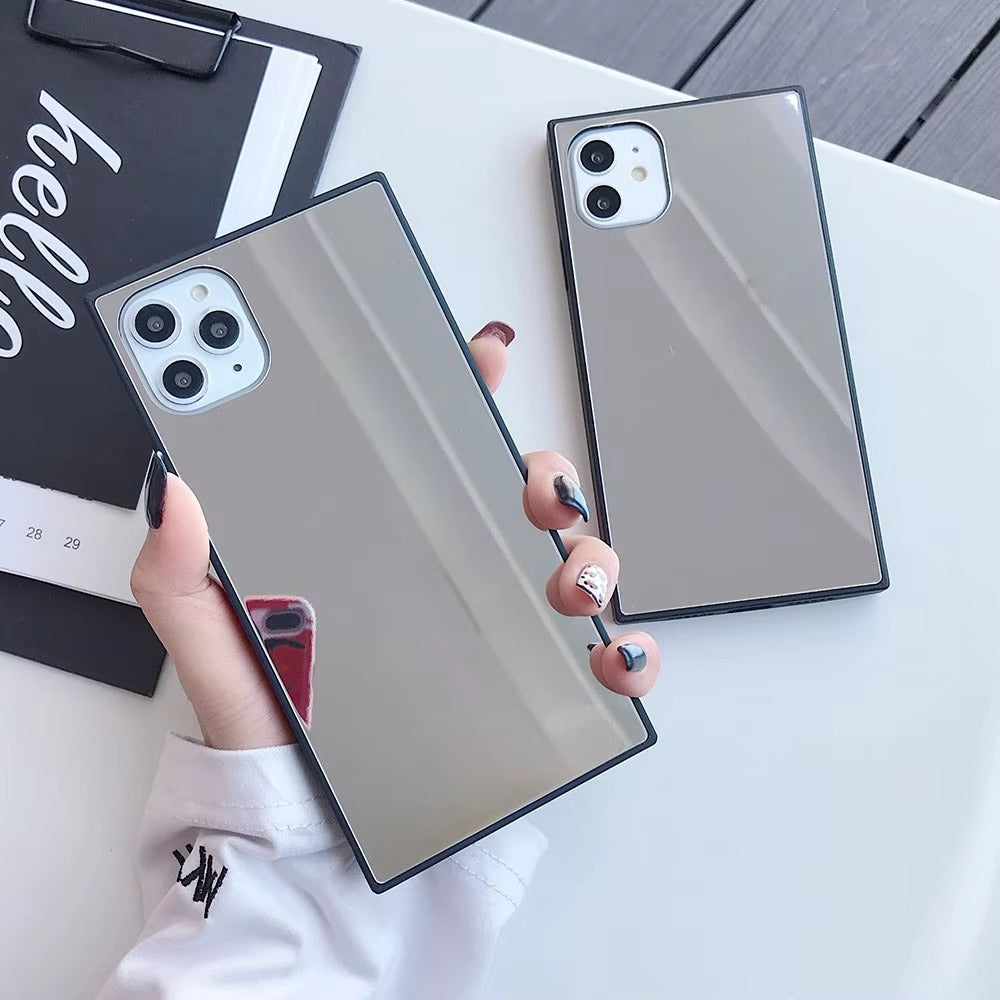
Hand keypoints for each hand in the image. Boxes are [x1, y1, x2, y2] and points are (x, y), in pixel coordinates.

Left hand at [132, 322, 660, 749]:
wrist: (310, 834)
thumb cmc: (272, 732)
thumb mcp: (215, 649)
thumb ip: (183, 576)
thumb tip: (176, 492)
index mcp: (381, 543)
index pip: (430, 450)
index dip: (463, 392)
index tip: (483, 356)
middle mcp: (447, 574)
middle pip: (519, 496)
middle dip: (545, 477)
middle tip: (536, 494)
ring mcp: (494, 628)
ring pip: (572, 561)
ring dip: (592, 553)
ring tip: (568, 579)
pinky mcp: (529, 689)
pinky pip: (596, 658)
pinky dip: (623, 650)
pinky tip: (609, 653)